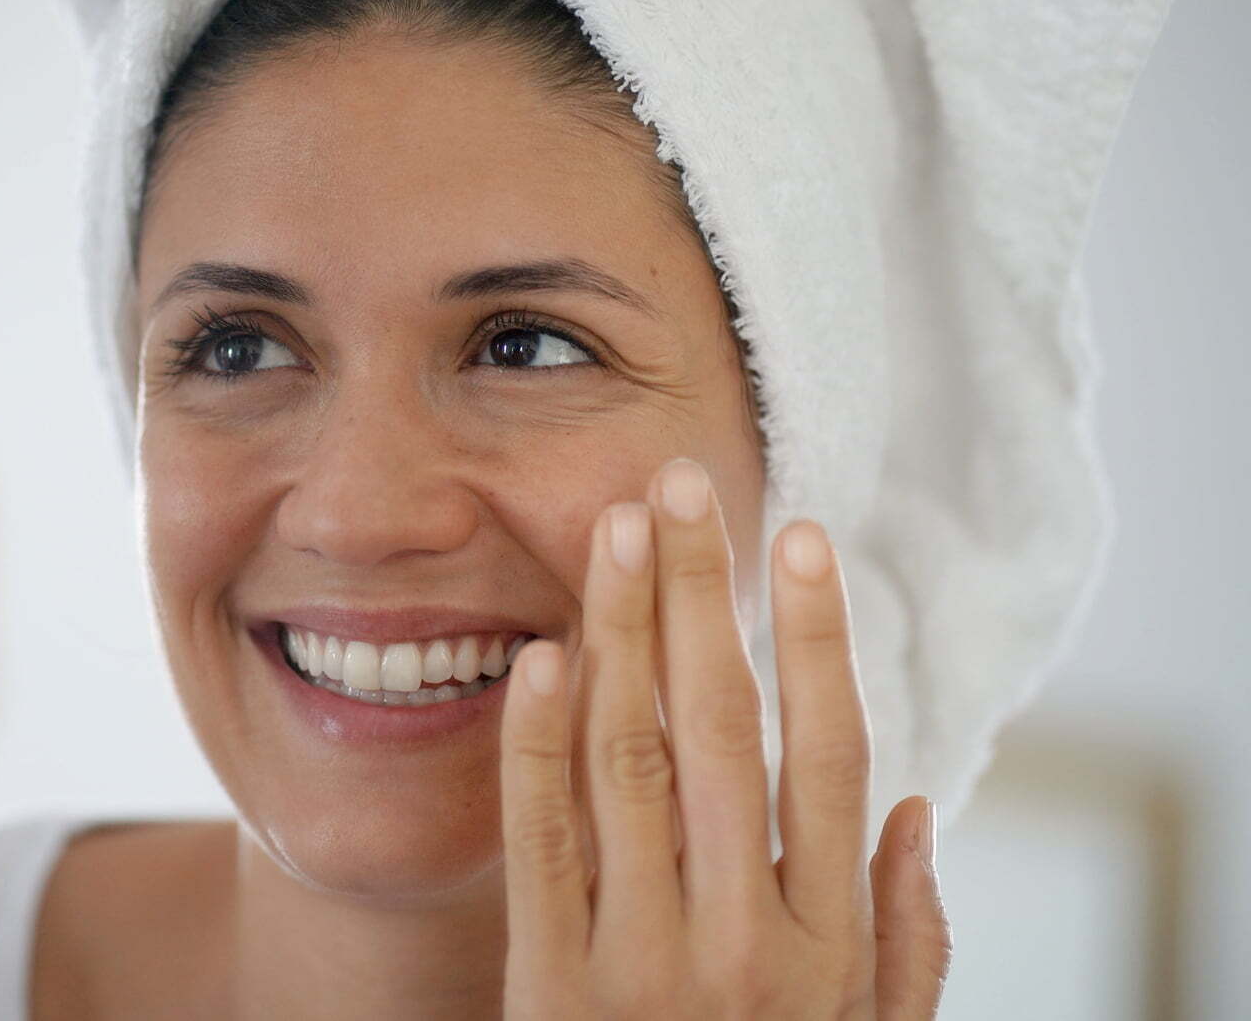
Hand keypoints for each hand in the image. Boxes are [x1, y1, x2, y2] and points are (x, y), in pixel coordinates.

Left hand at [499, 458, 949, 1017]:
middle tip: (681, 483)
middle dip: (701, 595)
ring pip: (628, 760)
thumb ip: (906, 943)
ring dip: (620, 632)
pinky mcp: (548, 987)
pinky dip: (537, 741)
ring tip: (615, 530)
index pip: (827, 756)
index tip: (798, 538)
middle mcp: (742, 942)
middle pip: (721, 730)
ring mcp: (639, 963)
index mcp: (829, 948)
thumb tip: (915, 814)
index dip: (814, 639)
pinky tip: (543, 653)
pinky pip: (540, 843)